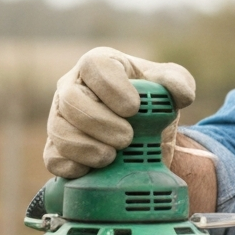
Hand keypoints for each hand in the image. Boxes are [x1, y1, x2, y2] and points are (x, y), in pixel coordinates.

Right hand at [44, 47, 195, 178]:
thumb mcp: (170, 86)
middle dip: (100, 122)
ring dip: (86, 147)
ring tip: (112, 157)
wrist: (144, 134)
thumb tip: (181, 94)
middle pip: (71, 100)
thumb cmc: (151, 101)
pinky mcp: (56, 147)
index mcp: (99, 65)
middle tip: (127, 138)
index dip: (111, 87)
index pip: (94, 65)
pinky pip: (53, 158)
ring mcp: (60, 118)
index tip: (134, 108)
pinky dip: (72, 166)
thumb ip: (178, 82)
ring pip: (59, 130)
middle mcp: (73, 87)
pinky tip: (92, 170)